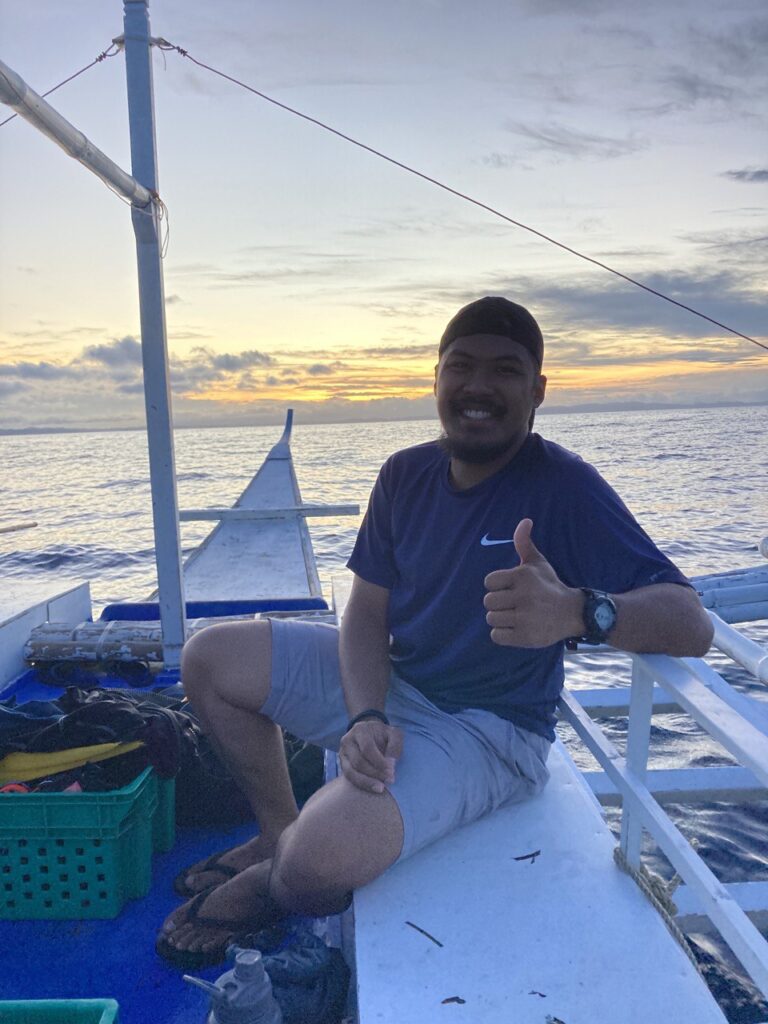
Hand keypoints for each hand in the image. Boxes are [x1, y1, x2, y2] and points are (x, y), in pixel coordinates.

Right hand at [339, 719, 402, 793]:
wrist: (371, 734)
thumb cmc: (384, 735)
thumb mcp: (393, 734)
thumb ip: (395, 746)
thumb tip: (391, 763)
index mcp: (360, 730)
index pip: (367, 748)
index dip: (379, 762)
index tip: (392, 771)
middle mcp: (347, 741)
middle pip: (358, 762)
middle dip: (375, 773)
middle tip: (390, 780)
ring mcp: (342, 754)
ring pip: (350, 772)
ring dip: (367, 782)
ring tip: (381, 788)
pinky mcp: (342, 764)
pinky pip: (349, 778)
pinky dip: (362, 784)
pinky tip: (373, 788)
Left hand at [483, 518, 582, 647]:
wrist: (572, 613)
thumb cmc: (549, 586)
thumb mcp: (538, 563)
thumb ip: (524, 543)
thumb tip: (525, 520)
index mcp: (523, 576)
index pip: (489, 582)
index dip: (497, 586)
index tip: (511, 589)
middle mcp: (524, 596)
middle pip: (488, 601)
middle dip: (499, 604)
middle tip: (515, 604)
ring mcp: (525, 618)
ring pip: (491, 618)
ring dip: (500, 619)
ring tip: (516, 616)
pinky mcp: (525, 637)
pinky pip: (496, 636)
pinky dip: (503, 634)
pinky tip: (516, 628)